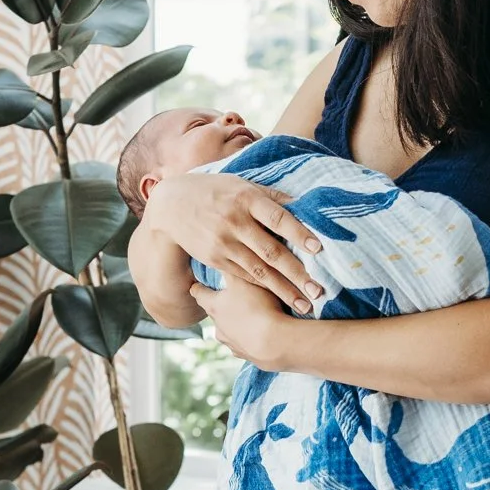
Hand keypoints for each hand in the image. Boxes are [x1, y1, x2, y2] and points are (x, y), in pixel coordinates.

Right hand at [145, 169, 322, 312]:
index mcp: (246, 199)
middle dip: (297, 274)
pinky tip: (280, 297)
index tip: (318, 249)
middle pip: (271, 251)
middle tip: (318, 291)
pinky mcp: (215, 258)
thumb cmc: (214, 190)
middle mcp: (235, 222)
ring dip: (283, 289)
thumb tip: (304, 204)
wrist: (171, 205)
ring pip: (259, 270)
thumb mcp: (240, 184)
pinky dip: (264, 286)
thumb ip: (271, 195)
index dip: (299, 233)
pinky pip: (244, 275)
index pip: (278, 218)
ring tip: (304, 305)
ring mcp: (224, 243)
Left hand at [193, 278, 305, 366]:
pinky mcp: (247, 356)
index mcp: (214, 307)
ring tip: (249, 318)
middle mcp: (219, 327)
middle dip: (221, 306)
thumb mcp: (243, 280)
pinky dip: (250, 338)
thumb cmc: (258, 306)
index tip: (196, 283)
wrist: (276, 343)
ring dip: (236, 324)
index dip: (198, 286)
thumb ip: (232, 267)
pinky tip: (261, 334)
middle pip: (214, 314)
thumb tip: (219, 252)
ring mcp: (232, 344)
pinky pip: (245, 344)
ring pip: (228, 331)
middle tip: (230, 298)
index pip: (199, 293)